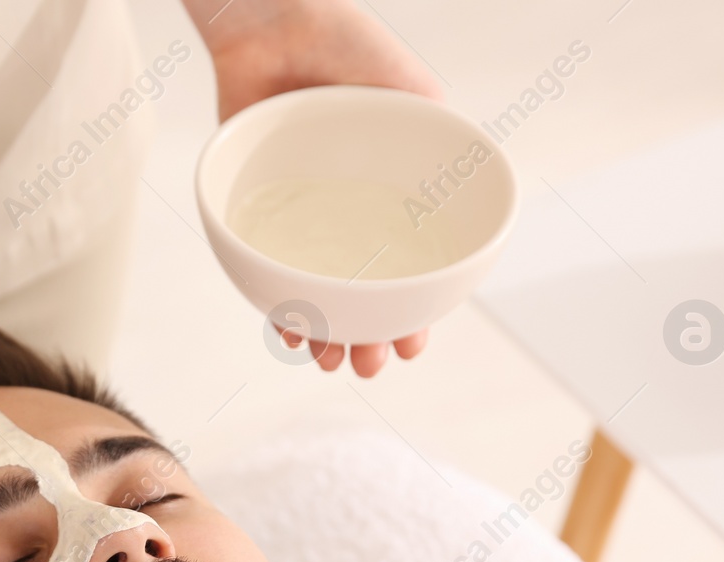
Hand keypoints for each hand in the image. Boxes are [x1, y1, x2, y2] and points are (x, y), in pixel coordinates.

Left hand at [191, 0, 442, 375]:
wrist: (269, 17)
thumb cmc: (342, 40)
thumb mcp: (406, 86)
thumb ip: (435, 127)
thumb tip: (468, 176)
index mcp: (390, 193)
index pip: (407, 266)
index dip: (413, 310)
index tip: (415, 342)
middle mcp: (346, 210)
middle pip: (361, 290)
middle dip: (370, 335)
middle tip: (373, 365)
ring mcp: (300, 212)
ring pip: (314, 288)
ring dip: (325, 330)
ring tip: (332, 360)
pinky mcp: (254, 204)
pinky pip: (266, 263)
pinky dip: (276, 298)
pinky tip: (286, 326)